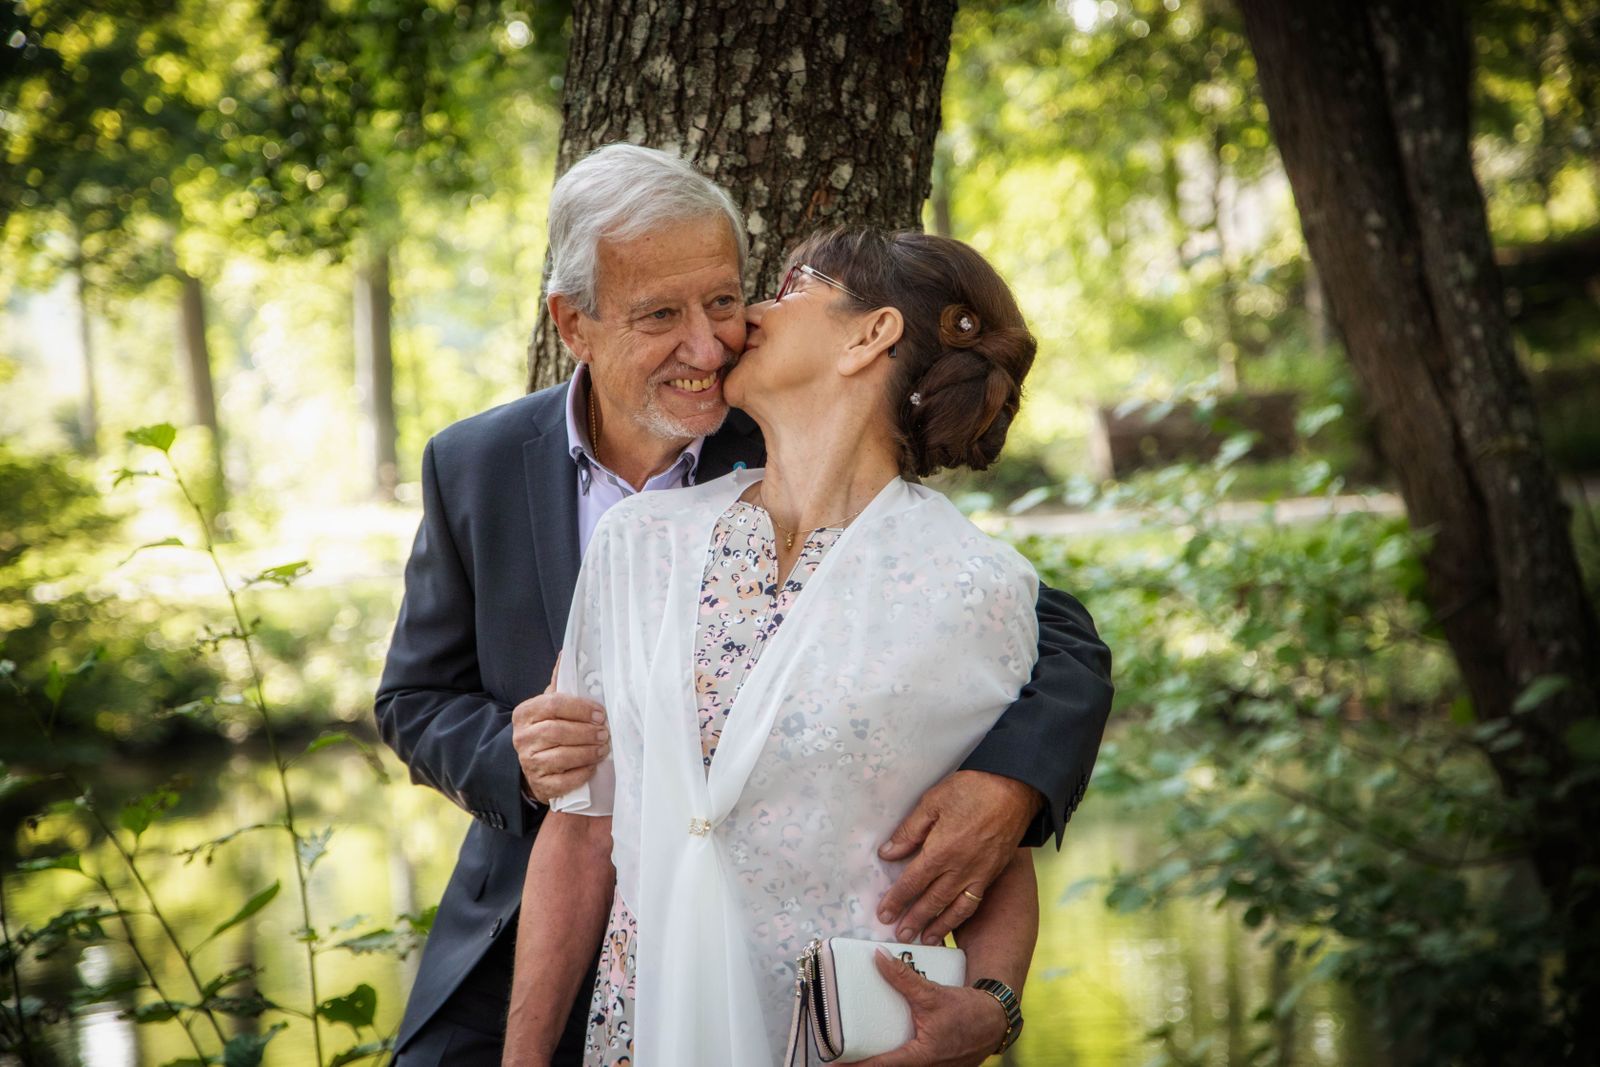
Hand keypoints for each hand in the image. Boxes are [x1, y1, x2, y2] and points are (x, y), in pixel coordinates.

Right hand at [512, 657, 608, 803]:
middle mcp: (522, 738)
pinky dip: (582, 773)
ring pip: (562, 756)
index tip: (601, 713)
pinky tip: (593, 766)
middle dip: (587, 732)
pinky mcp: (540, 785)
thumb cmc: (548, 728)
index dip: (581, 708)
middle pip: (558, 731)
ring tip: (604, 748)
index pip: (554, 704)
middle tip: (606, 733)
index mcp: (525, 713)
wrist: (534, 765)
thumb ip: (560, 683)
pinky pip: (564, 781)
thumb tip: (568, 653)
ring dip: (588, 752)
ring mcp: (528, 763)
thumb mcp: (549, 705)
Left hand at [852, 950, 1009, 1066]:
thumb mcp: (933, 993)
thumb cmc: (969, 1012)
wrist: (996, 1020)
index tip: (833, 1065)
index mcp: (921, 1057)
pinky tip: (887, 1047)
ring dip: (880, 1062)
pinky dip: (896, 1059)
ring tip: (858, 1054)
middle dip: (864, 1065)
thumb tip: (879, 957)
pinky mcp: (936, 1065)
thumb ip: (904, 977)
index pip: (880, 1066)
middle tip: (840, 1058)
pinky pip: (911, 1065)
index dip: (854, 1066)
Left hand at [876, 770, 1041, 943]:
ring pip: (954, 908)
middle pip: (932, 901)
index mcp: (941, 850)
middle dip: (914, 920)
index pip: (912, 882)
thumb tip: (888, 853)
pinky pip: (973, 902)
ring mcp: (979, 873)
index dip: (897, 900)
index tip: (884, 914)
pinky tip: (954, 921)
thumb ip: (910, 831)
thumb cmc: (973, 790)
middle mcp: (960, 868)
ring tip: (925, 939)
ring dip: (938, 926)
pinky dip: (961, 916)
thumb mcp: (933, 802)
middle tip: (900, 936)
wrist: (1015, 789)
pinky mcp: (993, 873)